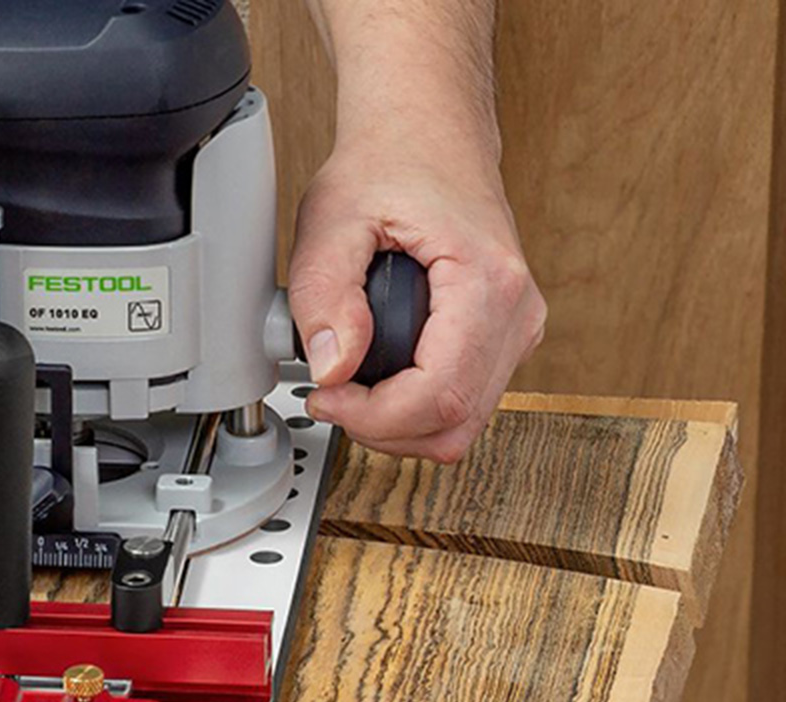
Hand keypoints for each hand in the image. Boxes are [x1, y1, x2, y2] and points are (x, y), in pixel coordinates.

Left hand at [288, 135, 545, 461]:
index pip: (441, 397)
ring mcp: (518, 331)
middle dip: (381, 427)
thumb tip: (333, 368)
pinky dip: (412, 410)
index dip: (374, 417)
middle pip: (454, 425)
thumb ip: (323, 295)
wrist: (426, 133)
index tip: (327, 394)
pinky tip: (378, 377)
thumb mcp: (331, 221)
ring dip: (395, 424)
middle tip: (333, 392)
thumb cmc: (387, 165)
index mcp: (489, 282)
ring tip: (351, 383)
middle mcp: (518, 313)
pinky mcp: (503, 341)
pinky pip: (461, 406)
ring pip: (459, 427)